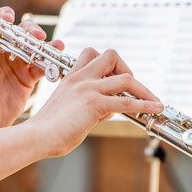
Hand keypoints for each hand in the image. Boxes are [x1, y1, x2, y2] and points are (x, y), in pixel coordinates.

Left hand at [0, 7, 63, 134]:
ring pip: (36, 51)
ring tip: (58, 46)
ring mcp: (20, 66)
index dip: (6, 18)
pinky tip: (56, 63)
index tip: (11, 18)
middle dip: (32, 33)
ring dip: (47, 47)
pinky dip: (50, 65)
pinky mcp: (29, 79)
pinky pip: (42, 69)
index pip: (0, 28)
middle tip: (39, 36)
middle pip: (22, 36)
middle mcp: (7, 55)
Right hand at [26, 48, 163, 157]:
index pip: (93, 54)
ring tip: (154, 101)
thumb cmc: (50, 128)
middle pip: (112, 55)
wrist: (36, 137)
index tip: (117, 80)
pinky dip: (145, 104)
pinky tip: (155, 108)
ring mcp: (88, 89)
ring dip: (144, 90)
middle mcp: (81, 78)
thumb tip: (113, 108)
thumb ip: (93, 105)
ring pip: (126, 78)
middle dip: (127, 69)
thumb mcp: (72, 110)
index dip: (110, 64)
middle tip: (133, 88)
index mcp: (73, 77)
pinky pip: (126, 101)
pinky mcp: (94, 104)